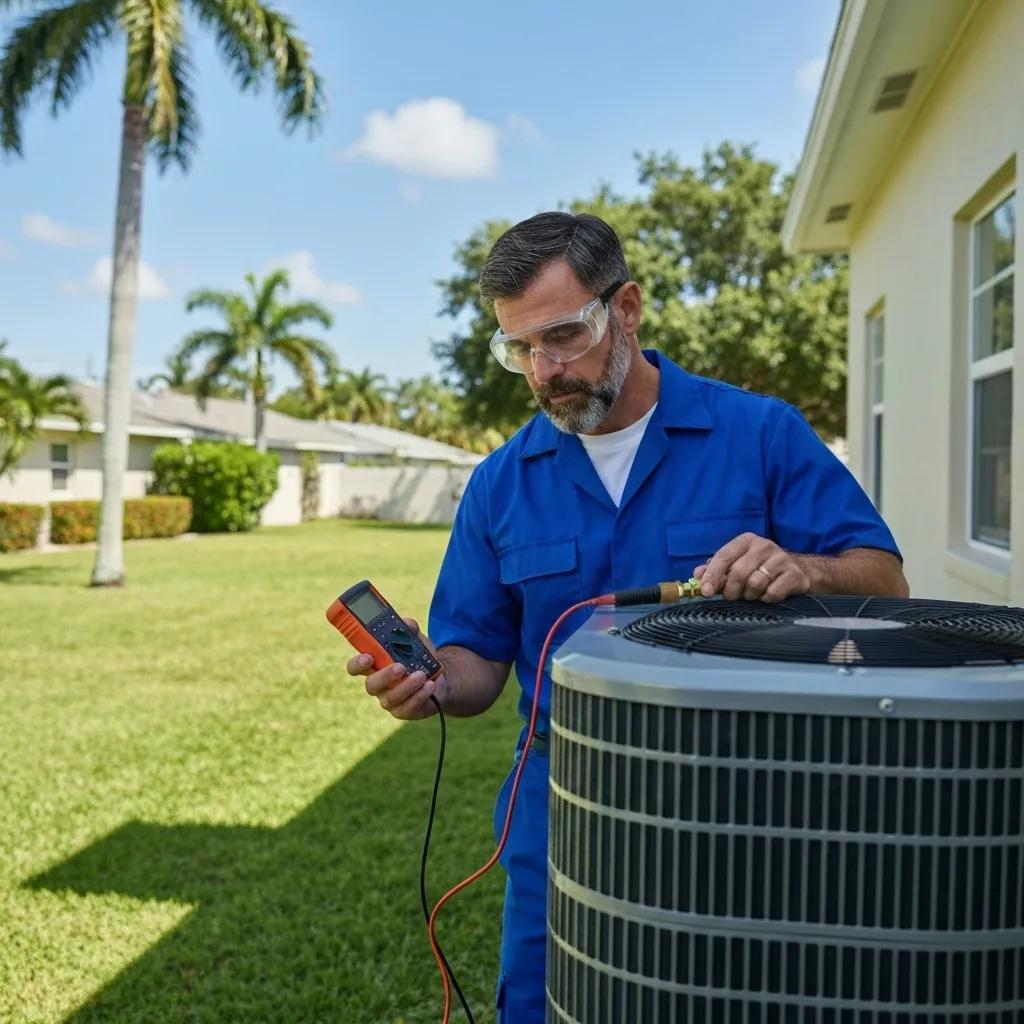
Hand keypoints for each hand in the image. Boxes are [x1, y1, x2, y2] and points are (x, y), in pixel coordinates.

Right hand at [345, 617, 445, 719]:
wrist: (441, 678)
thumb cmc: (420, 658)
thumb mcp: (417, 641)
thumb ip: (410, 631)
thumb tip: (407, 623)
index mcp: (375, 665)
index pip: (355, 667)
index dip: (357, 664)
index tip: (368, 658)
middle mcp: (378, 684)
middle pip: (371, 684)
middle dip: (385, 676)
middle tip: (400, 667)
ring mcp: (389, 699)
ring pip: (391, 698)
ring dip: (407, 686)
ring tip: (422, 675)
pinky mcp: (403, 711)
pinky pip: (407, 708)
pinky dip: (419, 696)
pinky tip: (430, 685)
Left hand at [694, 533, 810, 602]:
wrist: (798, 570)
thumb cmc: (759, 567)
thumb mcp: (737, 563)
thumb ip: (716, 568)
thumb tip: (697, 575)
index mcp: (746, 541)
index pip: (724, 556)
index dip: (712, 575)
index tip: (706, 591)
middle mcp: (764, 546)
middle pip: (738, 573)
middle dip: (731, 590)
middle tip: (732, 596)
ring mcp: (781, 559)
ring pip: (755, 584)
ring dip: (749, 595)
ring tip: (751, 594)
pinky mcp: (794, 574)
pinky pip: (772, 593)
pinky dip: (766, 599)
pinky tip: (766, 595)